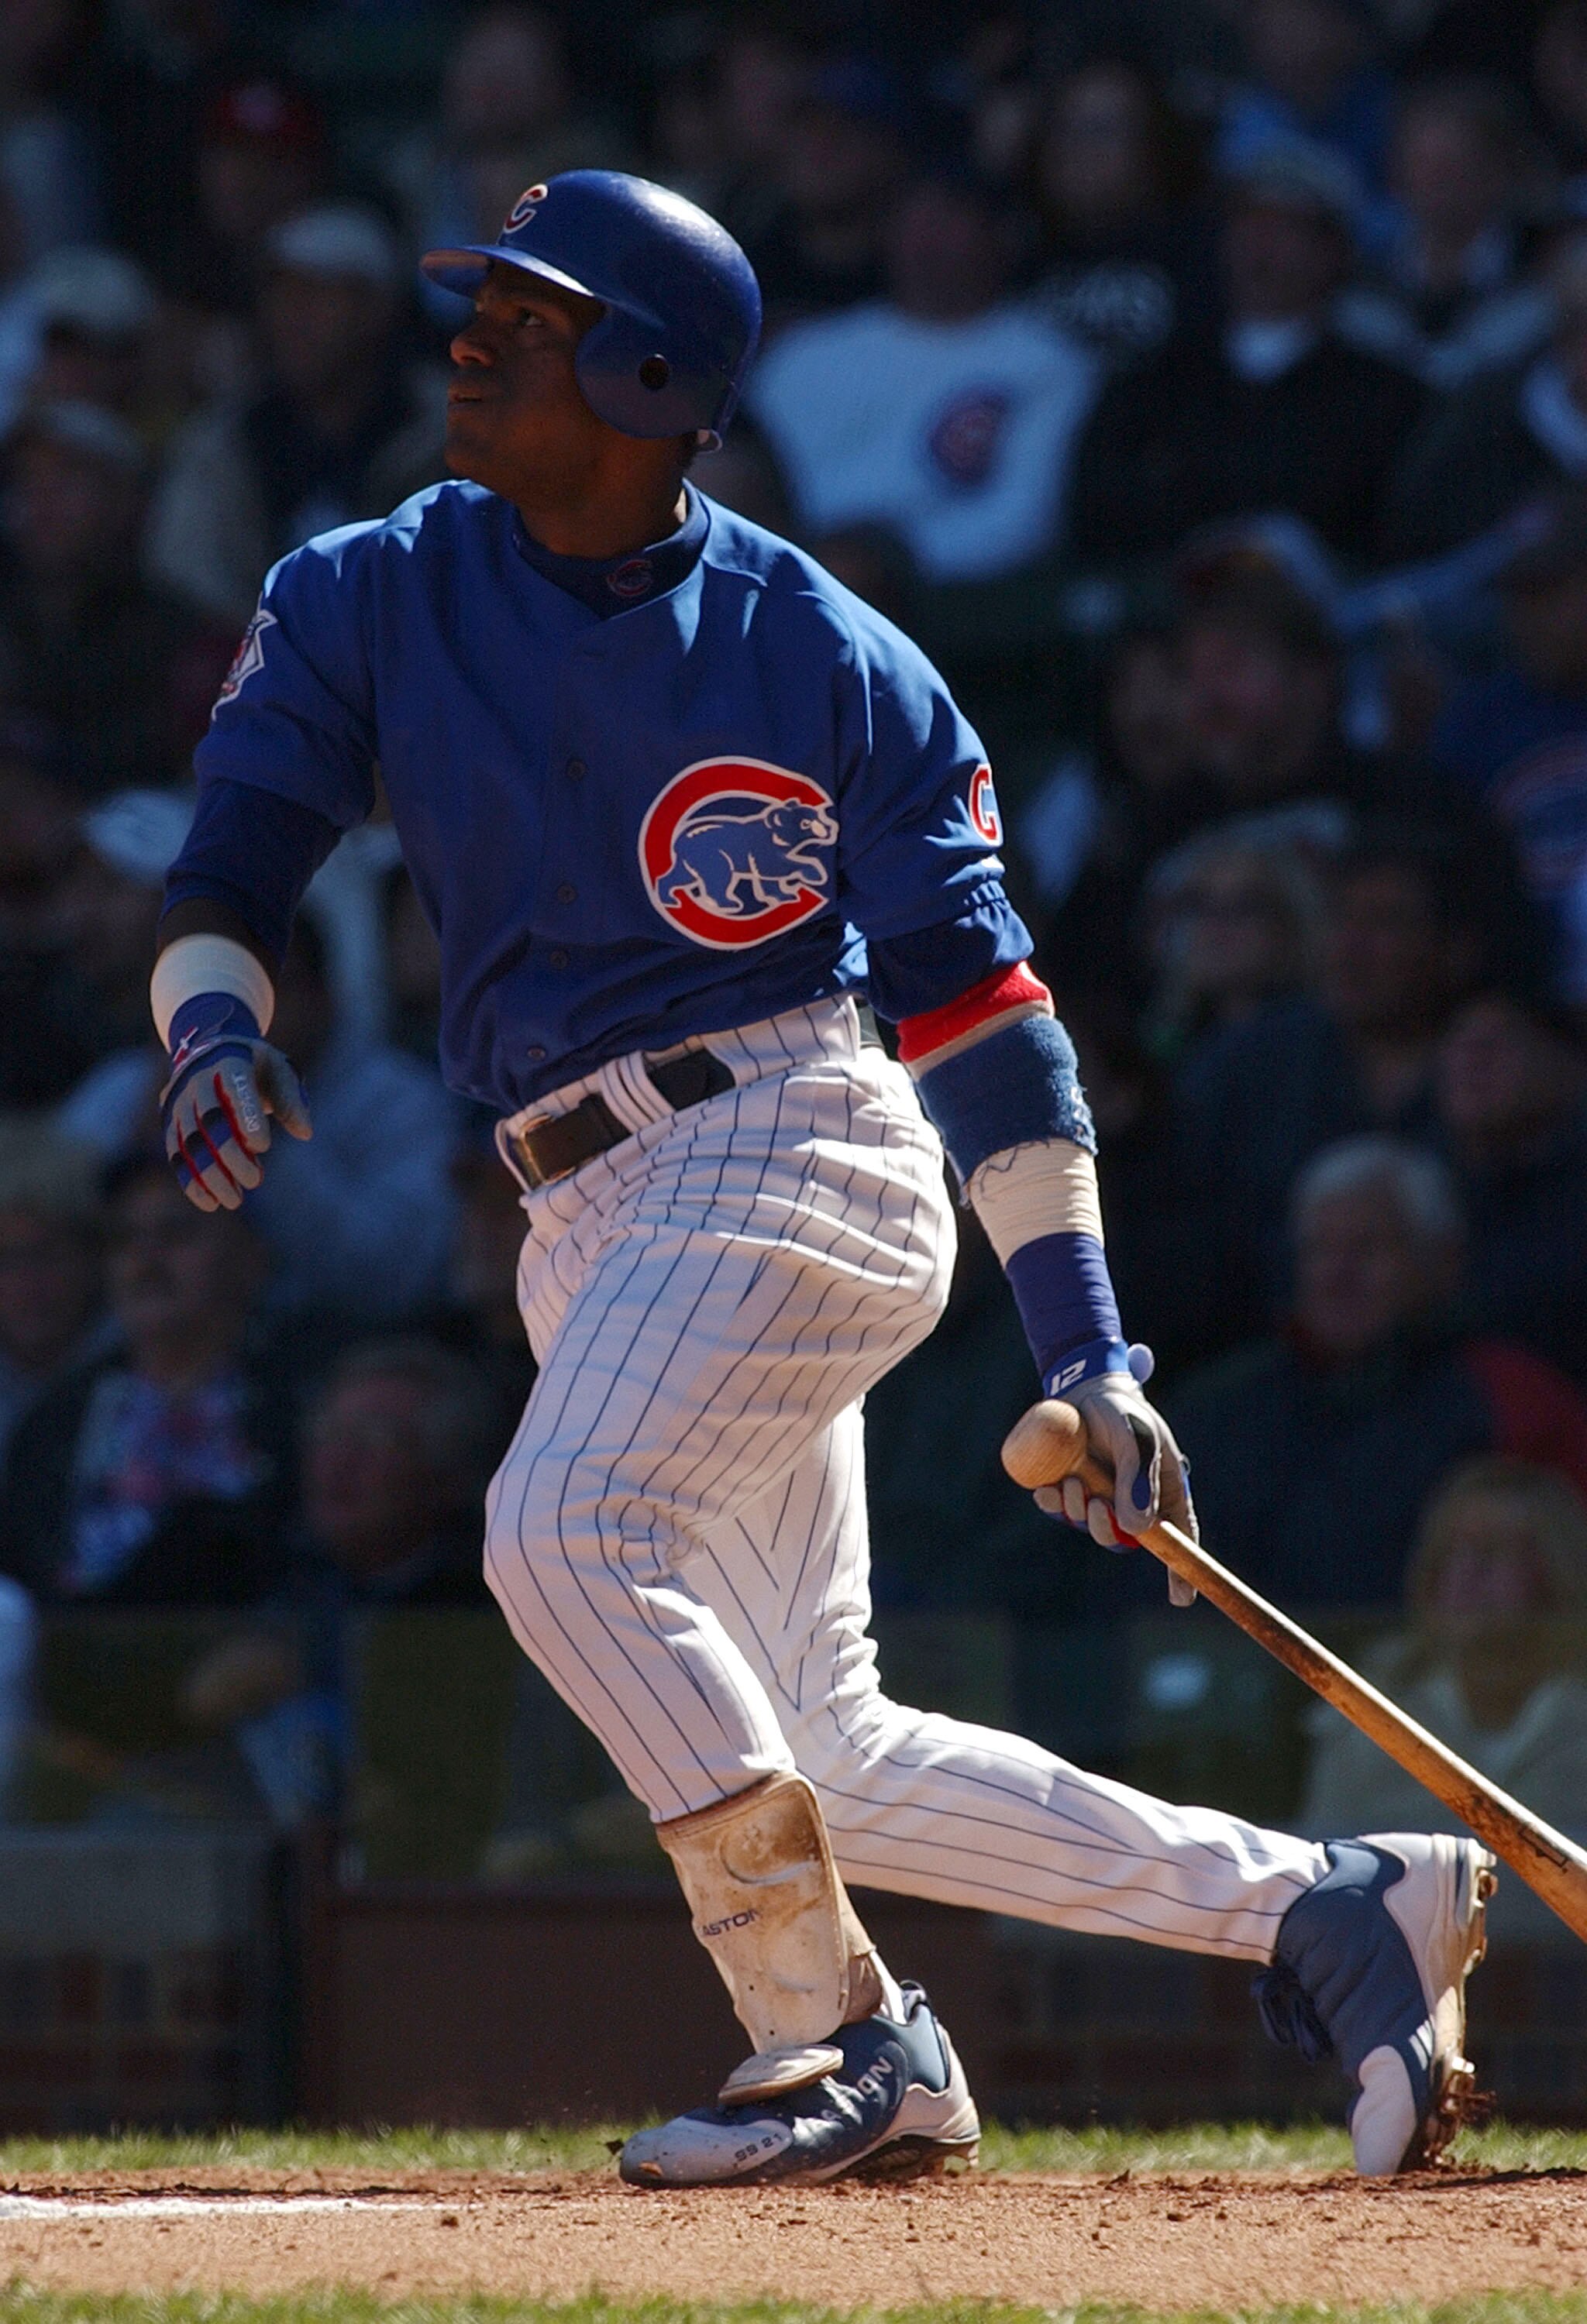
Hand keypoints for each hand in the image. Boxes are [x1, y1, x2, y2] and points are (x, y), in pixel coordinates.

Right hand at [160, 1006, 310, 1212]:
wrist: (210, 1048)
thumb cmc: (255, 1064)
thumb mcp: (279, 1070)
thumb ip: (291, 1099)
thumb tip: (305, 1132)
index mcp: (228, 1059)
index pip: (234, 1088)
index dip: (245, 1117)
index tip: (262, 1147)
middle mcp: (197, 1079)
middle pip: (208, 1120)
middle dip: (230, 1154)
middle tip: (255, 1181)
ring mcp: (178, 1101)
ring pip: (188, 1142)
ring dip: (210, 1174)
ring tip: (235, 1201)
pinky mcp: (169, 1122)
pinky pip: (176, 1153)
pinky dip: (191, 1180)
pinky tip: (210, 1203)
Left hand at [1032, 1348, 1198, 1605]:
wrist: (1086, 1390)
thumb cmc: (1123, 1412)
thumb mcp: (1136, 1437)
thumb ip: (1137, 1479)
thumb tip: (1138, 1529)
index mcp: (1163, 1493)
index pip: (1180, 1538)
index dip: (1182, 1570)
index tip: (1181, 1597)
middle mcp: (1132, 1503)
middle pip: (1123, 1540)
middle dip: (1106, 1530)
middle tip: (1095, 1505)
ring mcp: (1099, 1499)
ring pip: (1089, 1526)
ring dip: (1077, 1510)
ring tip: (1074, 1477)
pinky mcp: (1070, 1491)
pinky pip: (1060, 1512)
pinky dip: (1054, 1504)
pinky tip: (1049, 1487)